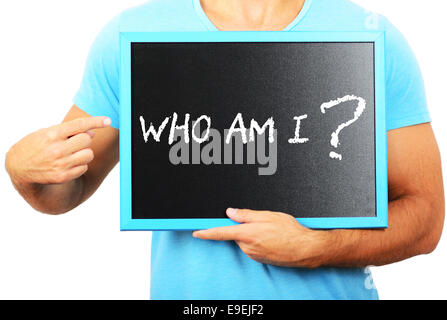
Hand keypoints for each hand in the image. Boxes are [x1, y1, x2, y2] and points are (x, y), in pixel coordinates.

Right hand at [6, 116, 110, 185]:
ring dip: (84, 152)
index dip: (96, 121)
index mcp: (53, 134)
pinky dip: (80, 164)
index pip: (80, 125)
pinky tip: (68, 163)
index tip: (108, 120)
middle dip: (85, 139)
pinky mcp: (63, 176)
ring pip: (89, 154)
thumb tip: (92, 133)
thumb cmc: (36, 145)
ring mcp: (61, 164)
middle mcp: (57, 149)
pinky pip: (84, 167)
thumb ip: (69, 131)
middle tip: (75, 141)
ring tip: (72, 153)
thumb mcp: (47, 132)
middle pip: (87, 140)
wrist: (18, 166)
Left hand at [193, 208, 328, 267]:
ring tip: (271, 231)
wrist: (305, 249)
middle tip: (261, 222)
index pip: (220, 232)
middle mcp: (247, 246)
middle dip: (244, 227)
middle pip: (236, 234)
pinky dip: (259, 241)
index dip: (206, 232)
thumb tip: (230, 212)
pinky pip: (253, 247)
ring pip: (245, 240)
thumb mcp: (268, 216)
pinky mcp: (260, 259)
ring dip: (253, 234)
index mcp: (247, 233)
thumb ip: (246, 214)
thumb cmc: (290, 231)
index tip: (196, 232)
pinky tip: (273, 238)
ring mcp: (253, 255)